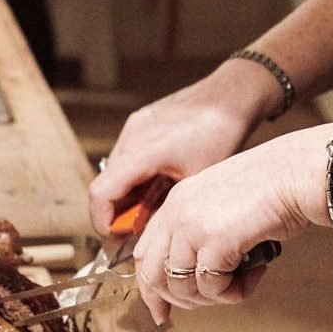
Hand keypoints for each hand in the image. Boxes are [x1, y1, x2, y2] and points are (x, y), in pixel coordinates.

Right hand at [89, 62, 272, 239]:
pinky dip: (134, 174)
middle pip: (104, 183)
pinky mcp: (141, 121)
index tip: (114, 237)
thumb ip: (166, 208)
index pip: (100, 194)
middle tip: (134, 228)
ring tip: (150, 205)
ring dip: (125, 192)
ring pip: (115, 170)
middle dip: (114, 210)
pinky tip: (157, 182)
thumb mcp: (196, 181)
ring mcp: (134, 127)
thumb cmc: (222, 134)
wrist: (232, 94)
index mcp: (141, 153)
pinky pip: (127, 154)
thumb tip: (150, 236)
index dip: (102, 220)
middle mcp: (130, 137)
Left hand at [131, 124, 332, 323]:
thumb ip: (201, 231)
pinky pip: (212, 287)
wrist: (300, 172)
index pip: (144, 254)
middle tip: (215, 299)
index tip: (163, 311)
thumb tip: (194, 275)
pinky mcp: (215, 240)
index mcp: (175, 202)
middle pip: (153, 277)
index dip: (150, 289)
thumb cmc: (273, 188)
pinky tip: (256, 273)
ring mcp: (191, 226)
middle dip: (183, 300)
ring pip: (182, 288)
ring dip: (215, 297)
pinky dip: (235, 292)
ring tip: (243, 281)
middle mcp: (176, 212)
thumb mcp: (222, 205)